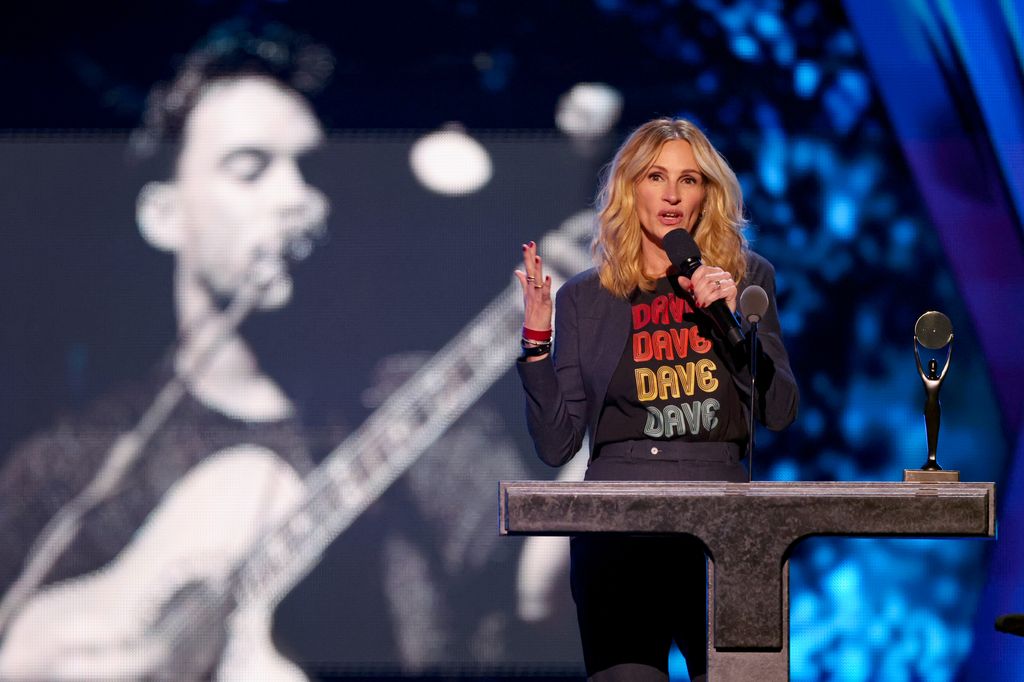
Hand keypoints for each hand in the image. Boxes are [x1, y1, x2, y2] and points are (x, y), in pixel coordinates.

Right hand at [514, 241, 552, 356]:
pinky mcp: (543, 303)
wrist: (533, 329)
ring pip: (536, 280)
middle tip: (529, 244)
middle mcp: (531, 289)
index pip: (528, 267)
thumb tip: (517, 271)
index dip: (528, 256)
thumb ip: (522, 282)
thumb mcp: (526, 294)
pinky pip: (544, 293)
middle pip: (530, 270)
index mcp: (529, 286)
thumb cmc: (532, 311)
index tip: (528, 244)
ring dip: (536, 269)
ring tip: (537, 257)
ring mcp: (536, 296)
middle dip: (529, 257)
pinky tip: (547, 277)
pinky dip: (545, 285)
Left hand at [678, 265, 736, 312]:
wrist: (718, 315)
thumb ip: (688, 286)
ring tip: (701, 302)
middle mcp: (722, 274)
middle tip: (697, 299)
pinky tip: (707, 304)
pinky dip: (710, 299)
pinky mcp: (732, 290)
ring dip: (703, 296)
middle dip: (698, 291)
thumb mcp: (695, 293)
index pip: (703, 269)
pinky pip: (718, 292)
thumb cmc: (708, 301)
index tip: (691, 289)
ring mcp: (729, 281)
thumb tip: (680, 278)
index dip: (695, 280)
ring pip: (711, 285)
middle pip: (706, 278)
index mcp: (714, 271)